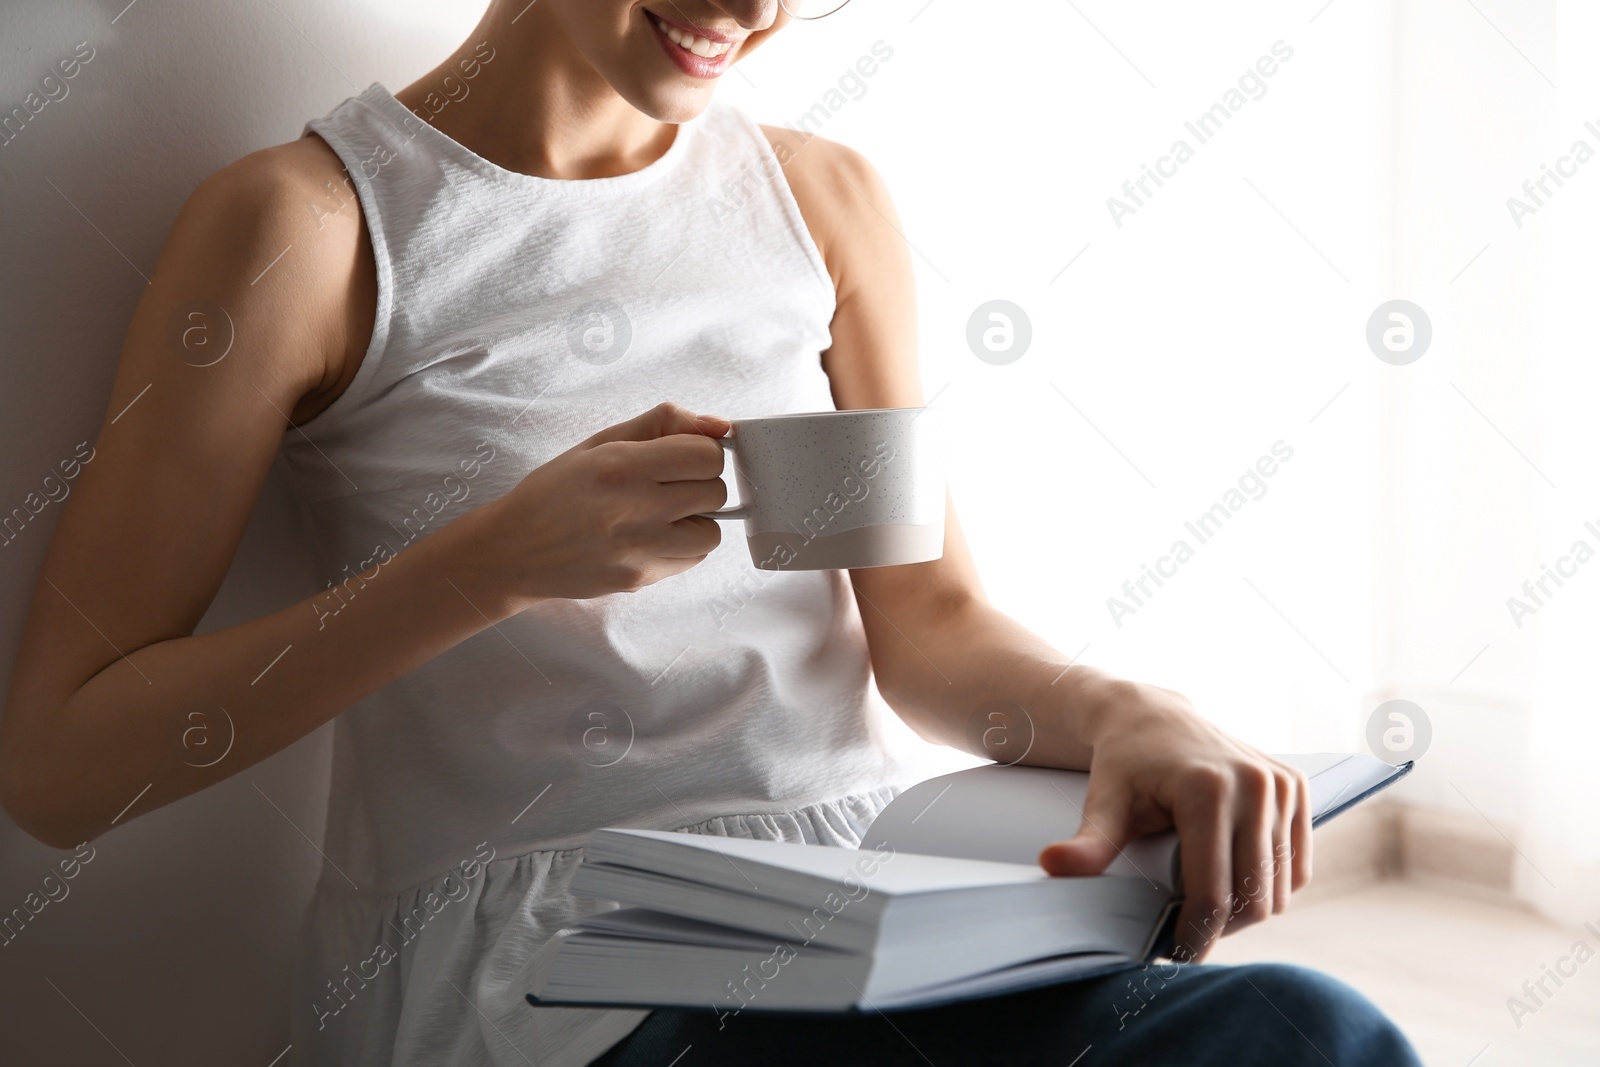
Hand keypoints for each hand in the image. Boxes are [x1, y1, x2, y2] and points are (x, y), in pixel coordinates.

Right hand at [474, 403, 729, 602]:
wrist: (513, 550)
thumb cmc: (555, 491)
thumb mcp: (600, 443)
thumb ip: (661, 424)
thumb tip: (719, 425)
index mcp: (622, 466)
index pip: (707, 455)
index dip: (701, 453)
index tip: (683, 458)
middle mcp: (634, 509)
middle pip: (715, 492)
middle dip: (699, 484)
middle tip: (668, 486)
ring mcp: (638, 550)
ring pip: (712, 533)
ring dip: (697, 521)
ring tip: (663, 515)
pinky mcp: (639, 579)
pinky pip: (692, 561)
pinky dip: (683, 548)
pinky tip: (653, 537)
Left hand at [1036, 680, 1311, 961]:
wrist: (1153, 715)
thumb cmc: (1125, 763)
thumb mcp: (1104, 804)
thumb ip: (1088, 843)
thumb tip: (1051, 867)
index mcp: (1208, 791)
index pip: (1212, 893)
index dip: (1195, 935)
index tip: (1175, 954)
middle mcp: (1254, 785)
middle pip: (1252, 897)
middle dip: (1220, 929)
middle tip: (1187, 934)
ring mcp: (1281, 784)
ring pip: (1279, 887)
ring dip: (1247, 911)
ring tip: (1207, 910)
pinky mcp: (1295, 786)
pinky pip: (1297, 864)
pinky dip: (1272, 886)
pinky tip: (1237, 886)